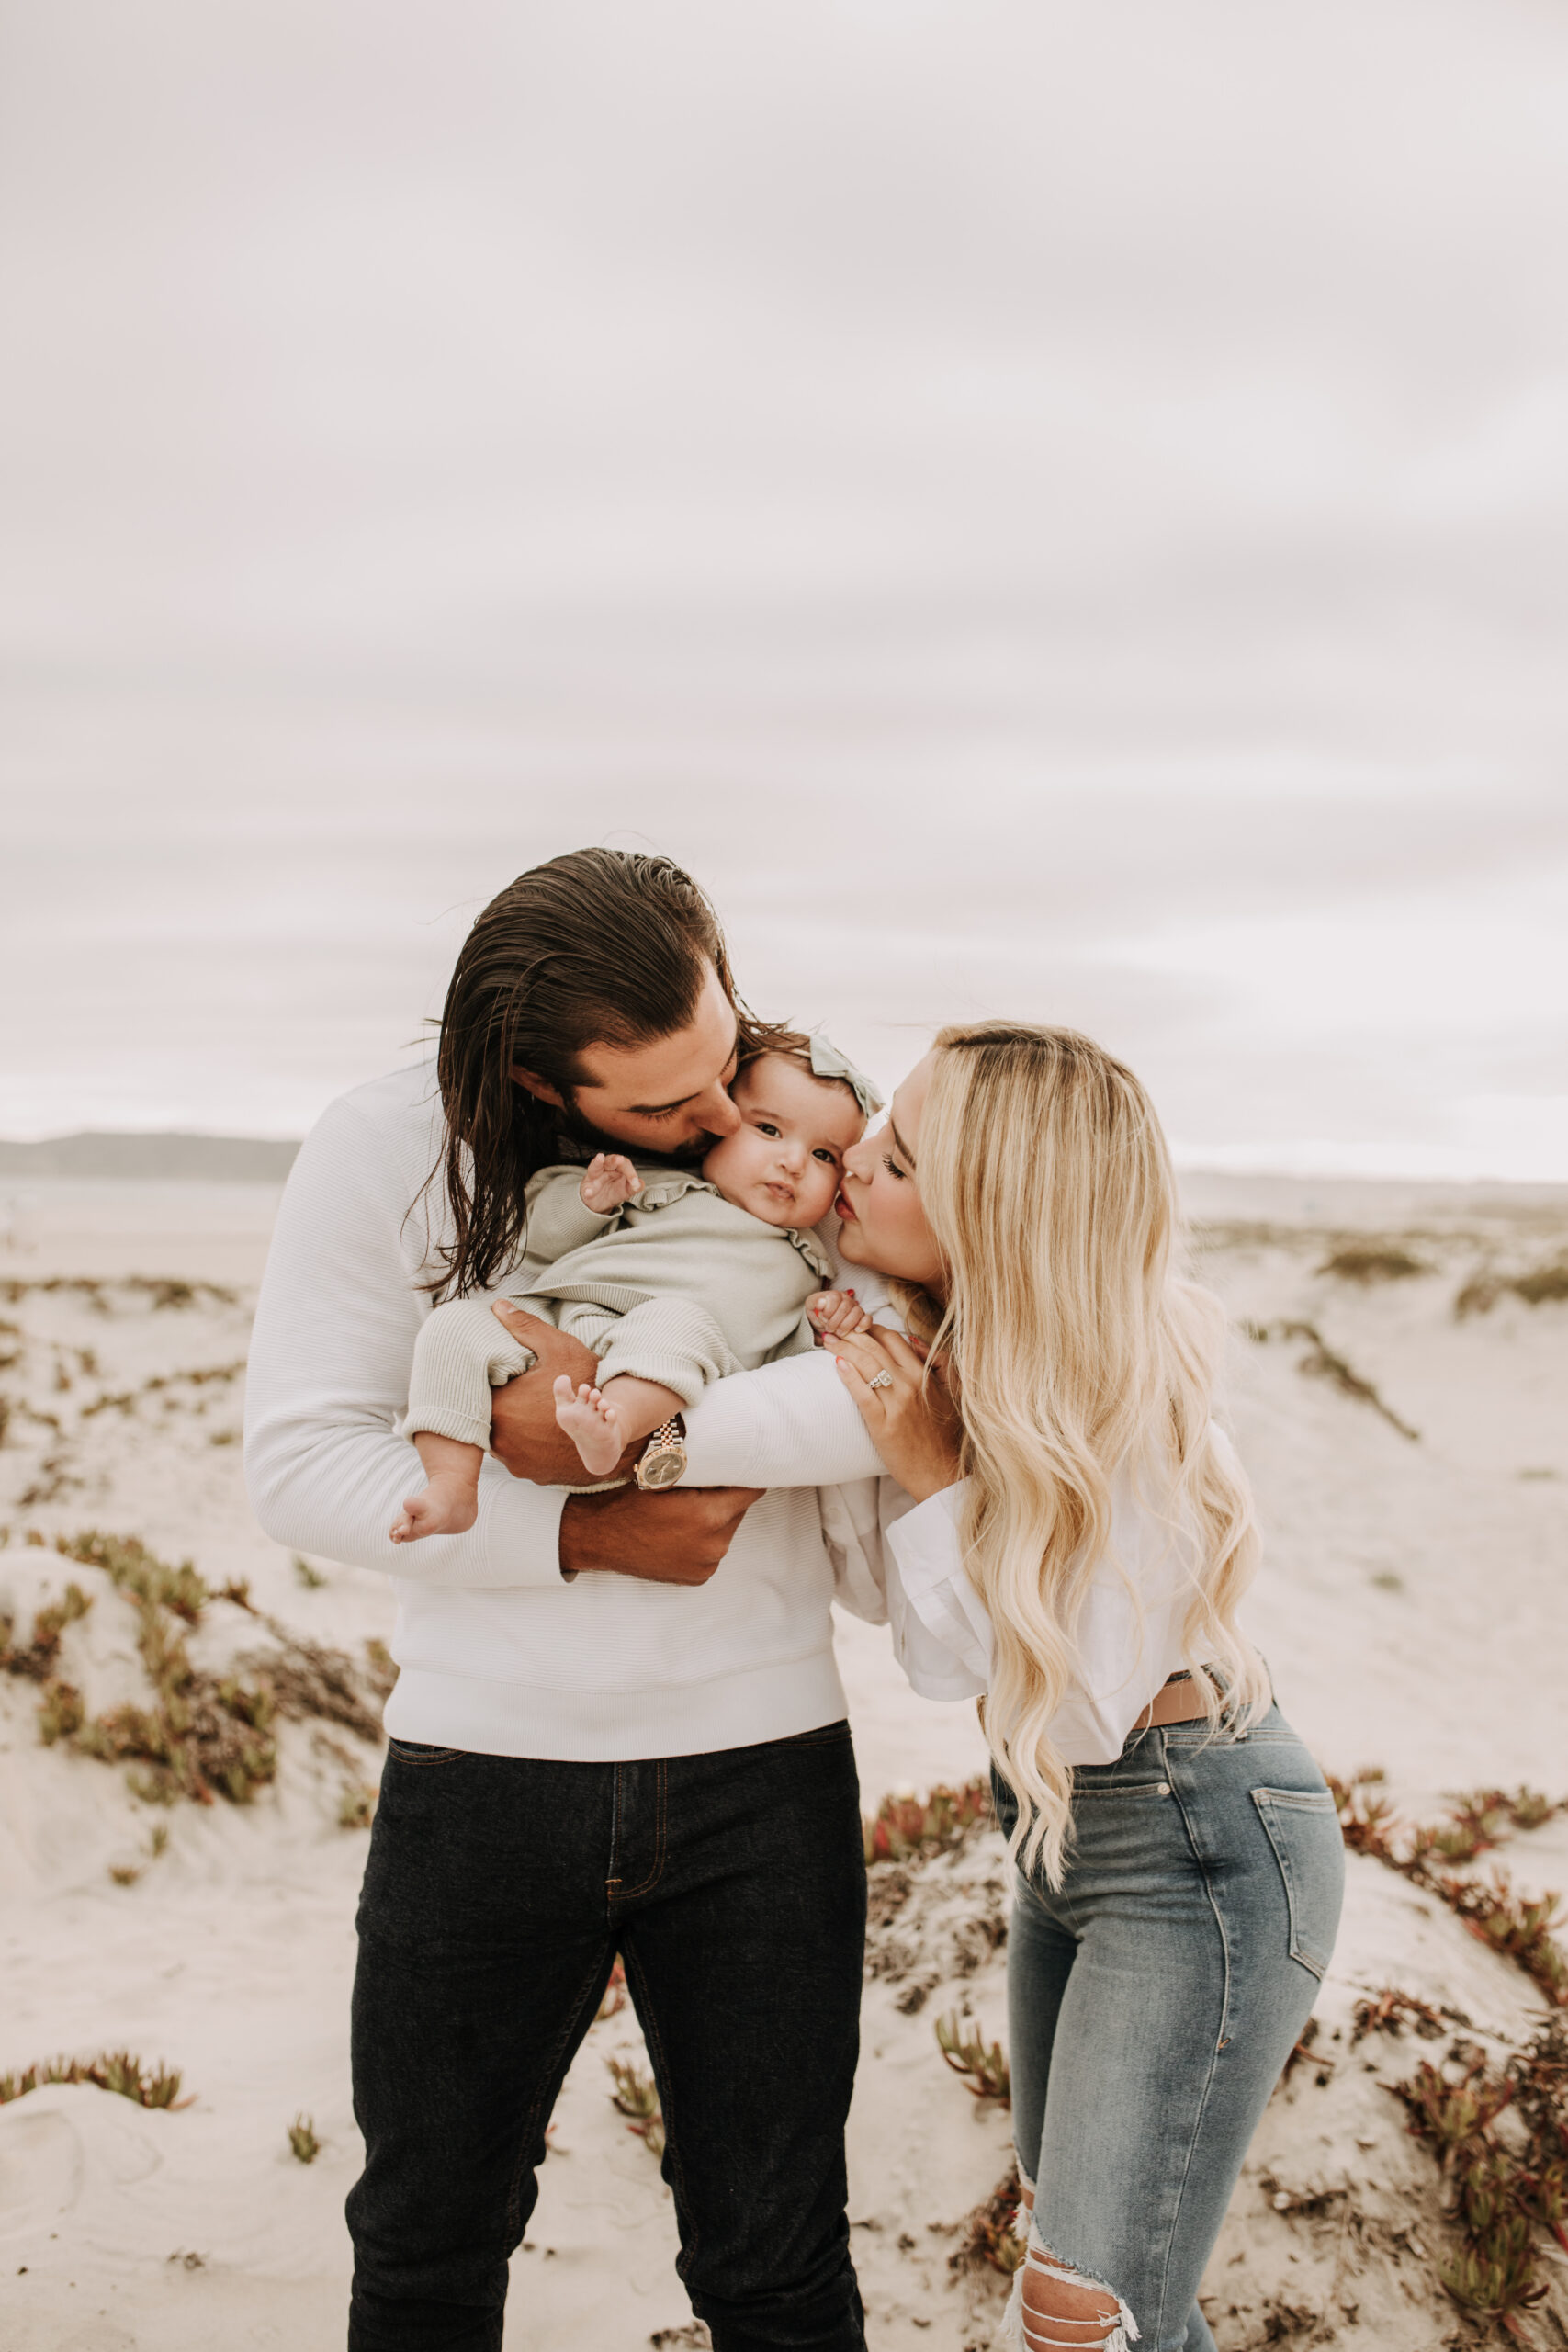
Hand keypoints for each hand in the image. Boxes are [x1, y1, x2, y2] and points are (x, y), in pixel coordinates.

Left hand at [488, 1306, 639, 1483]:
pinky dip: (524, 1443)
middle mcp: (503, 1442)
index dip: (487, 1382)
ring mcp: (517, 1462)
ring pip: (500, 1438)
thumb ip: (524, 1327)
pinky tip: (538, 1428)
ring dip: (509, 1425)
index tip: (498, 1375)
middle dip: (497, 1403)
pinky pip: (518, 1455)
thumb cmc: (586, 1383)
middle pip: (485, 1417)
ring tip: (527, 1408)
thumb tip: (497, 1306)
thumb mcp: (557, 1349)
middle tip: (513, 1389)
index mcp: (502, 1410)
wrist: (617, 1427)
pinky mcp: (531, 1473)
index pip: (477, 1394)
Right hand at [559, 1482, 765, 1582]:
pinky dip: (704, 1538)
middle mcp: (714, 1546)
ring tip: (688, 1507)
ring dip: (715, 1518)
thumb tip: (731, 1453)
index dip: (746, 1476)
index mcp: (708, 1517)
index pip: (751, 1492)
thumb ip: (703, 1470)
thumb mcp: (665, 1475)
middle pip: (738, 1511)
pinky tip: (681, 1529)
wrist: (597, 1538)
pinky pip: (712, 1549)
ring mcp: (707, 1565)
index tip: (741, 1465)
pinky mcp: (698, 1577)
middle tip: (705, 1484)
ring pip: (726, 1530)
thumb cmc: (627, 1500)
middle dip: (727, 1496)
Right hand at [578, 1152, 641, 1215]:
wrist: (599, 1204)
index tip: (635, 1183)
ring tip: (600, 1157)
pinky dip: (587, 1190)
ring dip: (597, 1163)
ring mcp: (593, 1178)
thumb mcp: (626, 1191)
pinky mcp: (586, 1188)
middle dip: (614, 1159)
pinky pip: (586, 1188)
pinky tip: (588, 1192)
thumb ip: (634, 1187)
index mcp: (616, 1168)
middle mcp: (604, 1169)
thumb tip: (640, 1184)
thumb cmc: (614, 1192)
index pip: (624, 1164)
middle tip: (620, 1159)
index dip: (630, 1172)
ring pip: (594, 1168)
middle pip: (609, 1160)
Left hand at [807, 1288, 872, 1343]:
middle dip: (835, 1321)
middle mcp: (847, 1300)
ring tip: (839, 1333)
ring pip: (857, 1312)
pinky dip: (863, 1325)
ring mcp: (856, 1309)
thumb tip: (821, 1302)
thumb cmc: (818, 1315)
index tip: (824, 1317)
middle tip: (829, 1329)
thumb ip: (815, 1302)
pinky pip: (868, 1319)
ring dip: (847, 1325)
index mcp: (835, 1295)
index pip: (835, 1297)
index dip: (829, 1309)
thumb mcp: (811, 1307)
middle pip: (846, 1306)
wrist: (824, 1325)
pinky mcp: (863, 1319)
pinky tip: (856, 1331)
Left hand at [832, 1326, 963, 1502]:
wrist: (941, 1471)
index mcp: (924, 1375)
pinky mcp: (883, 1424)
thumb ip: (938, 1362)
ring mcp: (896, 1404)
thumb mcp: (952, 1391)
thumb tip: (913, 1340)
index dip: (872, 1328)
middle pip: (875, 1348)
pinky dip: (849, 1376)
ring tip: (828, 1340)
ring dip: (844, 1348)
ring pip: (866, 1366)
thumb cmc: (945, 1435)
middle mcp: (910, 1385)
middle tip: (834, 1327)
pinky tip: (837, 1364)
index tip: (857, 1325)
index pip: (894, 1339)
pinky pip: (862, 1394)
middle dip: (851, 1333)